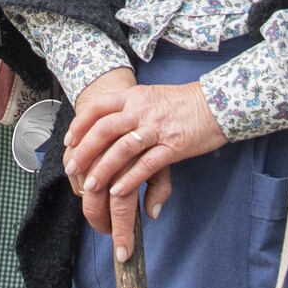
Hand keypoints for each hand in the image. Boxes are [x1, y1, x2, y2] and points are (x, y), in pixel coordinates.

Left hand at [64, 77, 227, 260]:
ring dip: (103, 169)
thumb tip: (105, 127)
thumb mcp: (151, 97)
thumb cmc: (182, 103)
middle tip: (72, 168)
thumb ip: (128, 109)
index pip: (98, 108)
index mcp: (134, 97)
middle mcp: (142, 110)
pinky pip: (147, 164)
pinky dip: (130, 179)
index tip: (69, 142)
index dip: (79, 125)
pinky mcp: (174, 146)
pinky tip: (117, 191)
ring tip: (90, 186)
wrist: (218, 103)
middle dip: (84, 151)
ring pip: (122, 148)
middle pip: (104, 129)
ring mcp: (158, 128)